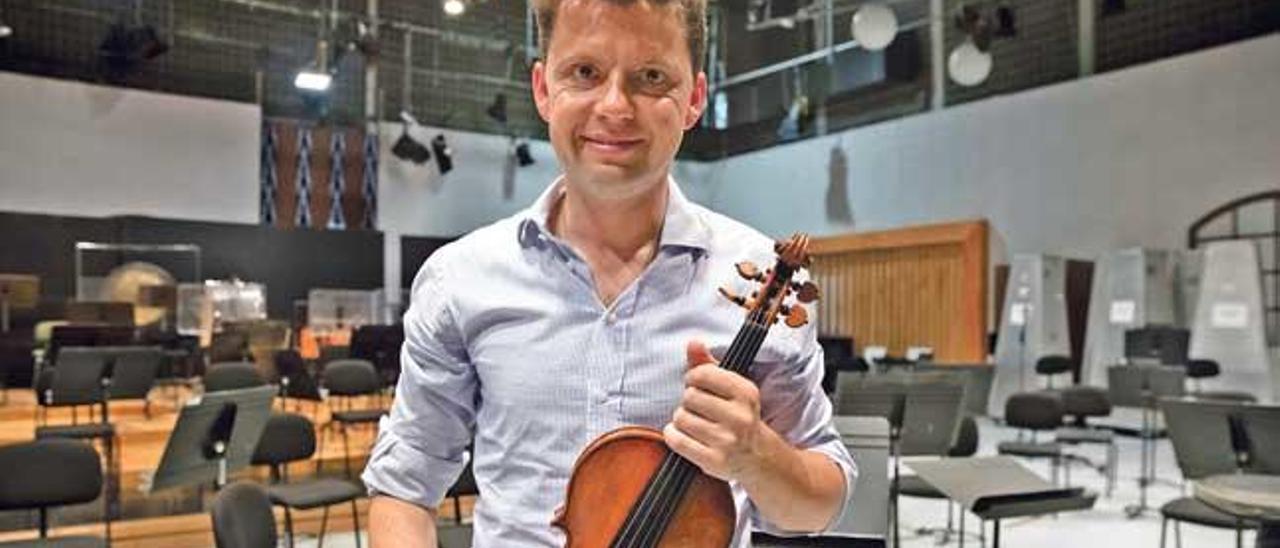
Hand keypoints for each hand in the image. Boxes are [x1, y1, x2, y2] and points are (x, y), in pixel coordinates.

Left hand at [663, 340, 769, 482]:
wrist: (757, 456)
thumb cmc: (738, 415)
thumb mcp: (731, 388)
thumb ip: (709, 364)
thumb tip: (693, 343)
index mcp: (746, 393)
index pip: (703, 374)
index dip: (692, 378)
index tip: (696, 384)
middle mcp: (740, 417)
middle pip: (689, 397)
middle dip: (688, 401)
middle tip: (698, 408)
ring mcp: (727, 441)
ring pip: (681, 418)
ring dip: (681, 419)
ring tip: (694, 422)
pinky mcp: (714, 461)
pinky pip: (676, 440)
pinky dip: (673, 435)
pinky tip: (684, 435)